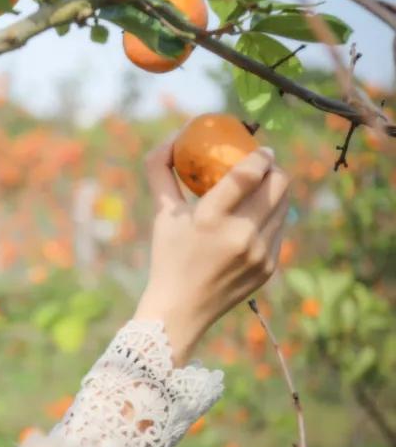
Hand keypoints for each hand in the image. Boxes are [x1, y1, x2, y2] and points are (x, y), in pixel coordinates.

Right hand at [133, 134, 291, 365]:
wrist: (181, 309)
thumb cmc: (168, 255)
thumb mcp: (162, 214)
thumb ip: (161, 171)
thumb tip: (172, 137)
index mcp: (210, 218)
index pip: (249, 174)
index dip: (261, 155)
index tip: (261, 148)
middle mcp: (240, 235)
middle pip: (278, 185)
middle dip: (275, 169)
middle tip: (265, 165)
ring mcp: (259, 253)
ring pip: (284, 206)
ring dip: (275, 192)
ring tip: (261, 189)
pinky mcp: (269, 267)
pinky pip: (280, 230)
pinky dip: (270, 218)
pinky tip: (255, 218)